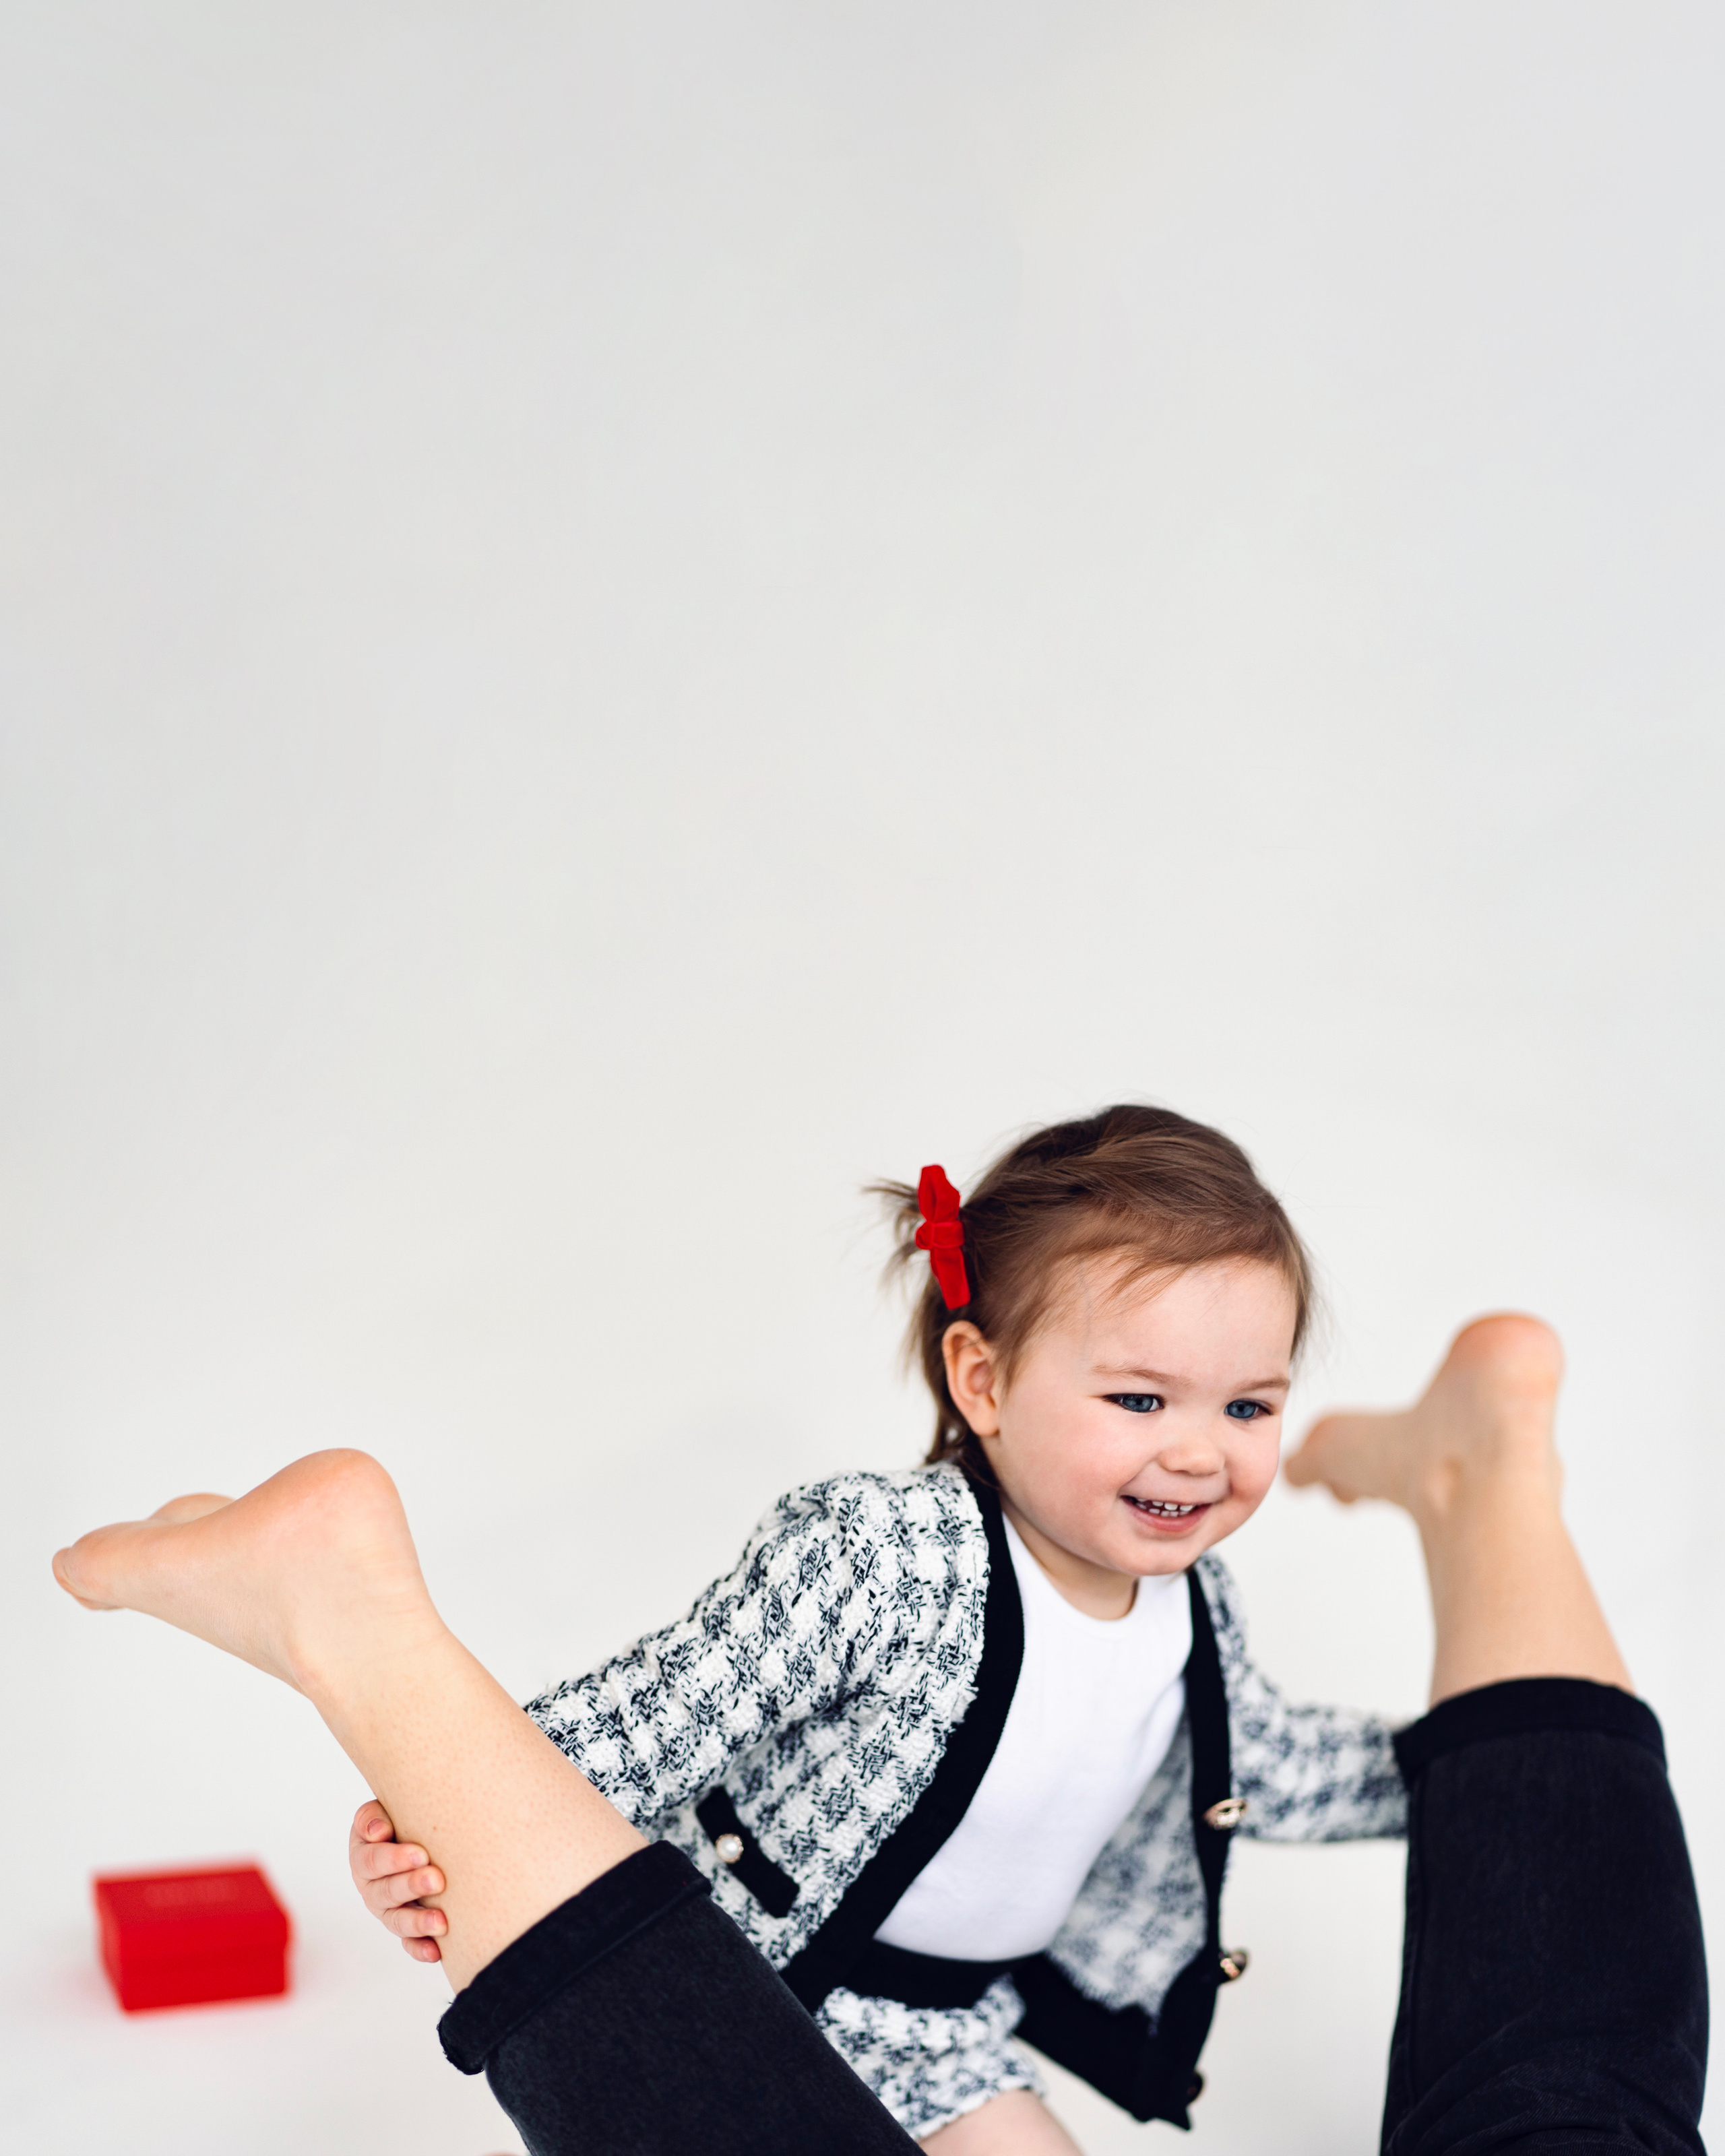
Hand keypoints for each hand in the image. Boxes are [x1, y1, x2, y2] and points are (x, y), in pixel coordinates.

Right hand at [349, 1798, 447, 1962]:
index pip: (371, 1861)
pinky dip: (421, 1949)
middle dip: (411, 1886)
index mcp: (364, 1858)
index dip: (394, 1859)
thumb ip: (373, 1817)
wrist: (415, 1835)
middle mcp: (372, 1888)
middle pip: (386, 1892)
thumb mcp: (381, 1812)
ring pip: (398, 1921)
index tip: (420, 1854)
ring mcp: (389, 1911)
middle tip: (437, 1880)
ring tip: (441, 1922)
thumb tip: (378, 1831)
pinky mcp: (406, 1929)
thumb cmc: (400, 1820)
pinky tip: (436, 1951)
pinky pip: (409, 1944)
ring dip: (418, 1922)